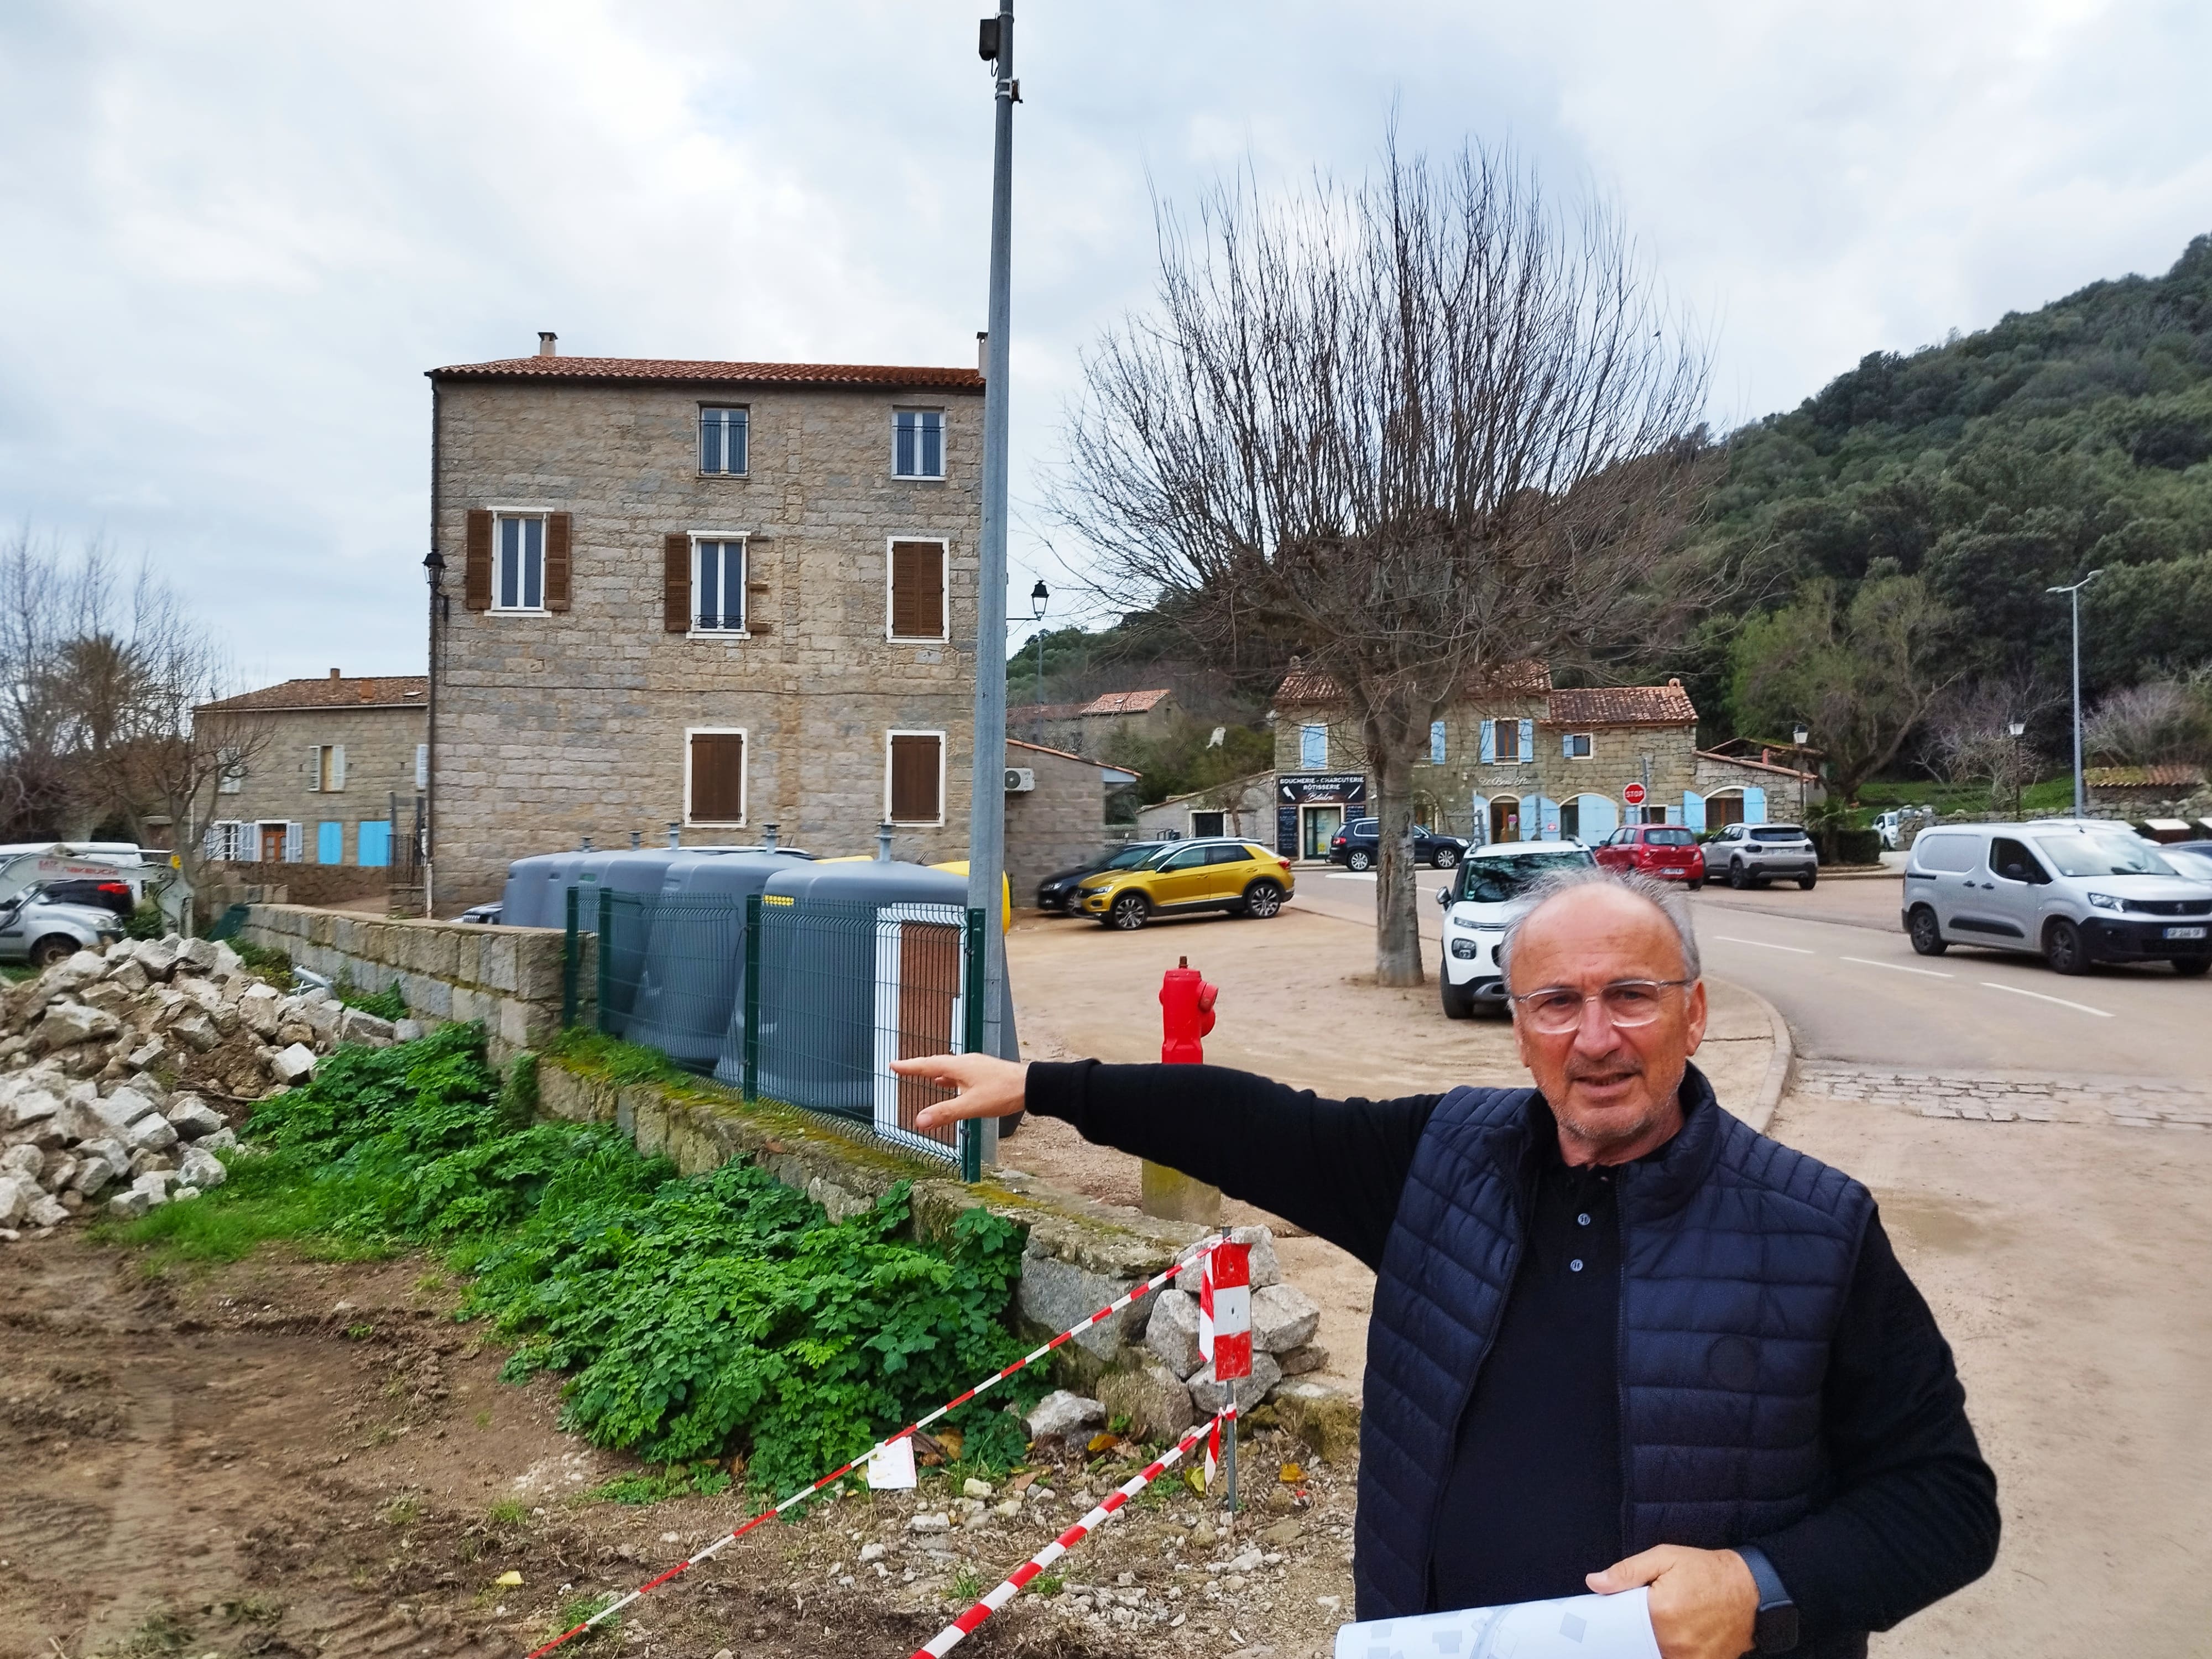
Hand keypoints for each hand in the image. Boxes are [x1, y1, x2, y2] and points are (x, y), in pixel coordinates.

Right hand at [892, 1053, 1030, 1129]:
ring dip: (934, 1071)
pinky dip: (949, 1076)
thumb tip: (919, 1121)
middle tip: (902, 1068)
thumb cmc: (1003, 1093)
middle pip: (936, 1063)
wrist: (1031, 1086)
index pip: (927, 1065)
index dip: (909, 1066)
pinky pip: (960, 1072)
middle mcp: (966, 1062)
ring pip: (949, 1067)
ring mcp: (976, 1066)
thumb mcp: (971, 1106)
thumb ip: (945, 1113)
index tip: (893, 1064)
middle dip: (918, 1067)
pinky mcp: (985, 1072)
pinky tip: (950, 1082)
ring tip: (924, 1075)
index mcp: (959, 1066)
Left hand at [1586, 1545, 1758, 1658]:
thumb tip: (1595, 1582)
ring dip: (1651, 1644)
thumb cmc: (1707, 1571)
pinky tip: (1674, 1636)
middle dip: (1632, 1632)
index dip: (1613, 1621)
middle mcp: (1674, 1642)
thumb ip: (1627, 1572)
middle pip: (1637, 1643)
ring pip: (1655, 1654)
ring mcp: (1690, 1658)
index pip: (1621, 1626)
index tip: (1609, 1617)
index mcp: (1660, 1613)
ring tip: (1661, 1624)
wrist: (1751, 1589)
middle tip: (1640, 1617)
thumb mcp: (1665, 1557)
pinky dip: (1670, 1651)